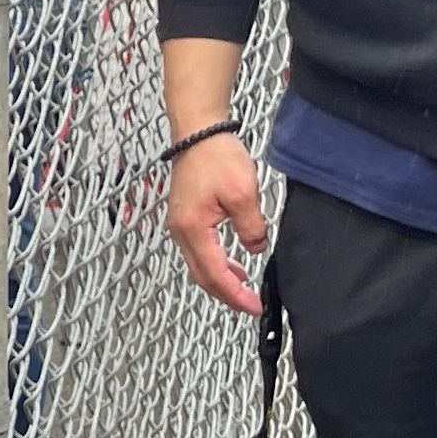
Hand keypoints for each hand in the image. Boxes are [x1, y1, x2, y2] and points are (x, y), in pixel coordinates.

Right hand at [168, 130, 268, 314]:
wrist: (198, 132)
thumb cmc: (215, 156)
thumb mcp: (243, 193)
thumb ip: (251, 227)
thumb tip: (256, 248)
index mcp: (193, 229)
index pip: (215, 274)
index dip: (235, 295)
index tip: (254, 306)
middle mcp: (181, 232)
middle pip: (202, 276)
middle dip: (226, 295)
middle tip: (250, 305)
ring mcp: (180, 225)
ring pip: (198, 265)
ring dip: (220, 280)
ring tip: (244, 288)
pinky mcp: (185, 217)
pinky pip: (198, 251)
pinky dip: (214, 263)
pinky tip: (231, 262)